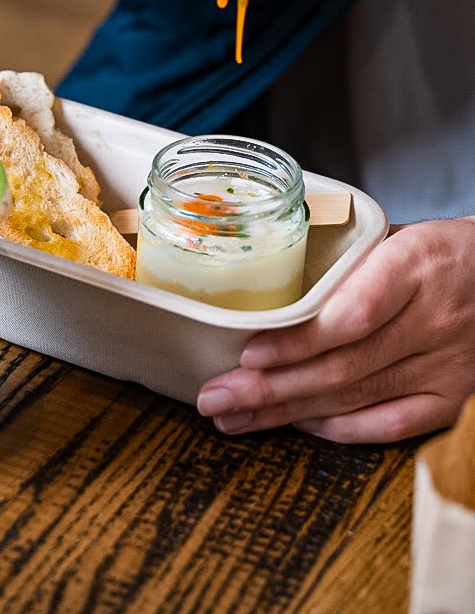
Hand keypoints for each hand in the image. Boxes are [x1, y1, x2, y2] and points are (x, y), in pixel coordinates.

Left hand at [197, 218, 474, 442]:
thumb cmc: (444, 251)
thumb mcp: (400, 236)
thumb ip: (345, 261)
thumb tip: (269, 280)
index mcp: (414, 267)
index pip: (351, 314)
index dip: (297, 341)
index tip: (248, 354)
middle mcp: (432, 321)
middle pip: (342, 366)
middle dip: (269, 388)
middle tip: (214, 397)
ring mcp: (445, 366)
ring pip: (356, 398)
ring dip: (287, 412)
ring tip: (233, 416)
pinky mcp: (451, 399)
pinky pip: (389, 425)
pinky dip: (338, 428)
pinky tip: (296, 424)